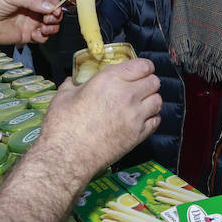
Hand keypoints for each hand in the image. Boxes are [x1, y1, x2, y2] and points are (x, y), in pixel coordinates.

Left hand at [0, 0, 62, 45]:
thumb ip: (32, 0)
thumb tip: (51, 6)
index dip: (55, 3)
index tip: (55, 9)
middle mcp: (33, 7)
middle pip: (53, 12)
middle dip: (55, 16)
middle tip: (49, 19)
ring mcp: (31, 21)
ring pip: (51, 25)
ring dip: (52, 27)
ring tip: (44, 28)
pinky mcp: (27, 35)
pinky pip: (42, 37)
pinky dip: (43, 37)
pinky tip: (36, 35)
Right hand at [38, 58, 161, 172]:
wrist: (67, 156)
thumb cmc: (62, 124)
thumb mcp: (63, 96)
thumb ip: (72, 85)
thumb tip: (73, 80)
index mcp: (110, 80)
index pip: (143, 65)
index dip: (143, 66)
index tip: (139, 70)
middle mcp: (127, 95)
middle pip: (154, 82)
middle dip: (148, 81)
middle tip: (139, 86)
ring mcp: (135, 116)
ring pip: (158, 100)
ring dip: (151, 99)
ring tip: (142, 102)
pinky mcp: (138, 135)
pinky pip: (156, 121)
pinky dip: (152, 118)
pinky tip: (142, 119)